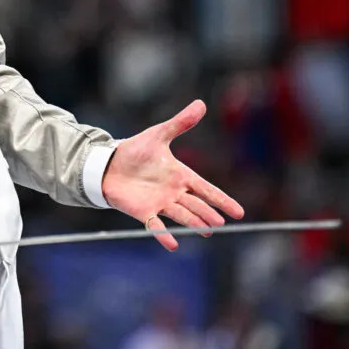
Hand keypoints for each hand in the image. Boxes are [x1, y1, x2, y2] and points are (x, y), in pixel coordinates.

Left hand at [101, 99, 244, 250]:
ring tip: (207, 230)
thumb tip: (201, 104)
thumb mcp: (158, 134)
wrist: (109, 164)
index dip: (222, 200)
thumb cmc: (135, 151)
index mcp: (180, 176)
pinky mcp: (143, 212)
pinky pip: (156, 225)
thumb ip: (180, 123)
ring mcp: (160, 204)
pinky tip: (173, 245)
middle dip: (208, 213)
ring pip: (181, 216)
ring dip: (193, 223)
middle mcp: (174, 193)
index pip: (206, 189)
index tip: (239, 212)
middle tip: (221, 223)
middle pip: (196, 205)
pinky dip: (164, 235)